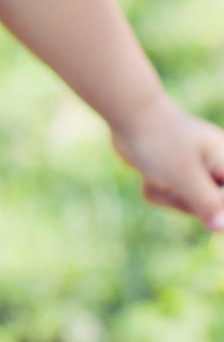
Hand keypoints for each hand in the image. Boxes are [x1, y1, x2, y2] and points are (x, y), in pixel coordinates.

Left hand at [111, 95, 223, 230]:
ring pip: (188, 206)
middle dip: (186, 202)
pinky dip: (156, 191)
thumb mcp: (184, 175)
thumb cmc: (159, 141)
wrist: (127, 114)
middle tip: (172, 182)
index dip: (216, 206)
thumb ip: (207, 202)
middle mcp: (215, 166)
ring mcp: (194, 171)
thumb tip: (222, 226)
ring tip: (157, 175)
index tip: (193, 195)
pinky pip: (170, 199)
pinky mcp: (174, 175)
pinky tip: (147, 174)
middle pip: (212, 209)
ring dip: (167, 196)